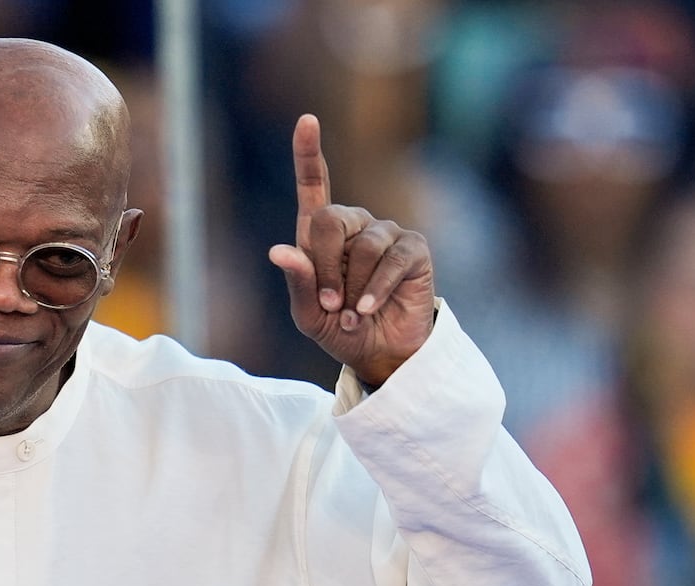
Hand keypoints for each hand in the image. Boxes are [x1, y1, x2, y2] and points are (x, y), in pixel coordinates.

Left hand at [268, 114, 435, 385]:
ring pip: (364, 245)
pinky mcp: (413, 249)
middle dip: (326, 266)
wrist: (380, 354)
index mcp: (322, 235)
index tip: (307, 120)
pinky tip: (368, 310)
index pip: (314, 185)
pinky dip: (375, 290)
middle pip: (331, 219)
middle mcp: (355, 226)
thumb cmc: (340, 331)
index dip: (308, 152)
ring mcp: (386, 234)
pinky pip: (391, 260)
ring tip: (352, 313)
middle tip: (331, 303)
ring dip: (353, 286)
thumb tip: (281, 251)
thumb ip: (298, 283)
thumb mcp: (309, 314)